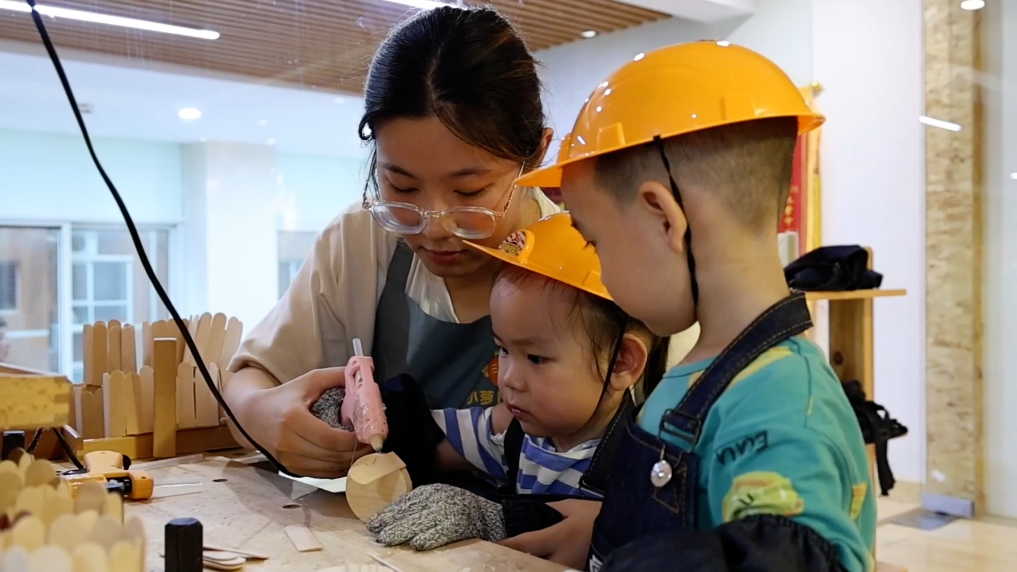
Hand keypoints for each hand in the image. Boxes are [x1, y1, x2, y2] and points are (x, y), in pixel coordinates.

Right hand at [239, 367, 371, 477]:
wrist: (253, 416)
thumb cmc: (284, 397)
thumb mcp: (308, 381)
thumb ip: (335, 376)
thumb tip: (363, 375)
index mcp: (293, 420)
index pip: (331, 438)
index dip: (354, 440)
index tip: (370, 433)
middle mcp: (289, 443)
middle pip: (332, 456)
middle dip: (357, 451)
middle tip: (373, 442)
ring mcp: (289, 460)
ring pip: (329, 469)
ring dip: (351, 462)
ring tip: (365, 450)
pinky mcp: (292, 469)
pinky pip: (322, 474)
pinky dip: (339, 468)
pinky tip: (349, 457)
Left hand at [366, 484, 505, 550]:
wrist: (492, 516)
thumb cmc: (460, 511)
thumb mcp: (438, 502)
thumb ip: (419, 507)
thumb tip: (391, 518)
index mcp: (433, 491)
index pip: (405, 501)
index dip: (388, 512)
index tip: (373, 522)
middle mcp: (440, 498)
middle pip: (411, 511)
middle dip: (391, 522)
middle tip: (376, 533)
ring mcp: (450, 510)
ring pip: (422, 521)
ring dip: (403, 530)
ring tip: (387, 539)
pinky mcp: (461, 524)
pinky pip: (442, 531)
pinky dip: (429, 538)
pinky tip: (416, 544)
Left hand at [498, 498, 599, 569]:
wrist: (625, 531)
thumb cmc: (598, 517)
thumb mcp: (573, 507)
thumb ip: (552, 509)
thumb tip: (536, 512)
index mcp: (558, 537)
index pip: (524, 543)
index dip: (505, 546)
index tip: (489, 547)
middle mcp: (561, 559)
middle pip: (530, 566)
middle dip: (515, 564)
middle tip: (501, 559)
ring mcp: (570, 570)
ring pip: (543, 571)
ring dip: (531, 566)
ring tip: (517, 561)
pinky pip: (556, 570)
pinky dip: (546, 567)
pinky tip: (539, 563)